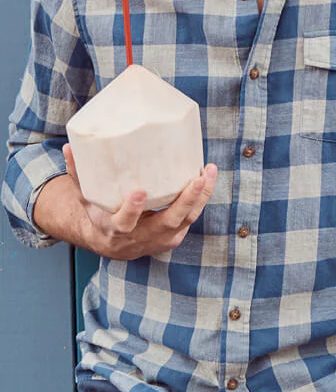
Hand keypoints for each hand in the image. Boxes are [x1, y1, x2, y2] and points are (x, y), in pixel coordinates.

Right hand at [34, 145, 217, 259]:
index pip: (125, 223)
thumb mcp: (87, 197)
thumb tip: (69, 147)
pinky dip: (202, 198)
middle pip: (168, 222)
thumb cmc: (100, 214)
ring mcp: (161, 239)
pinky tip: (207, 177)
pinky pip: (191, 217)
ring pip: (186, 219)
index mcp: (117, 230)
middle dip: (185, 201)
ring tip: (209, 171)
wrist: (113, 244)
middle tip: (196, 180)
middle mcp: (142, 237)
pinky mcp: (174, 235)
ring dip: (201, 196)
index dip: (133, 210)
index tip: (140, 191)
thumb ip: (79, 174)